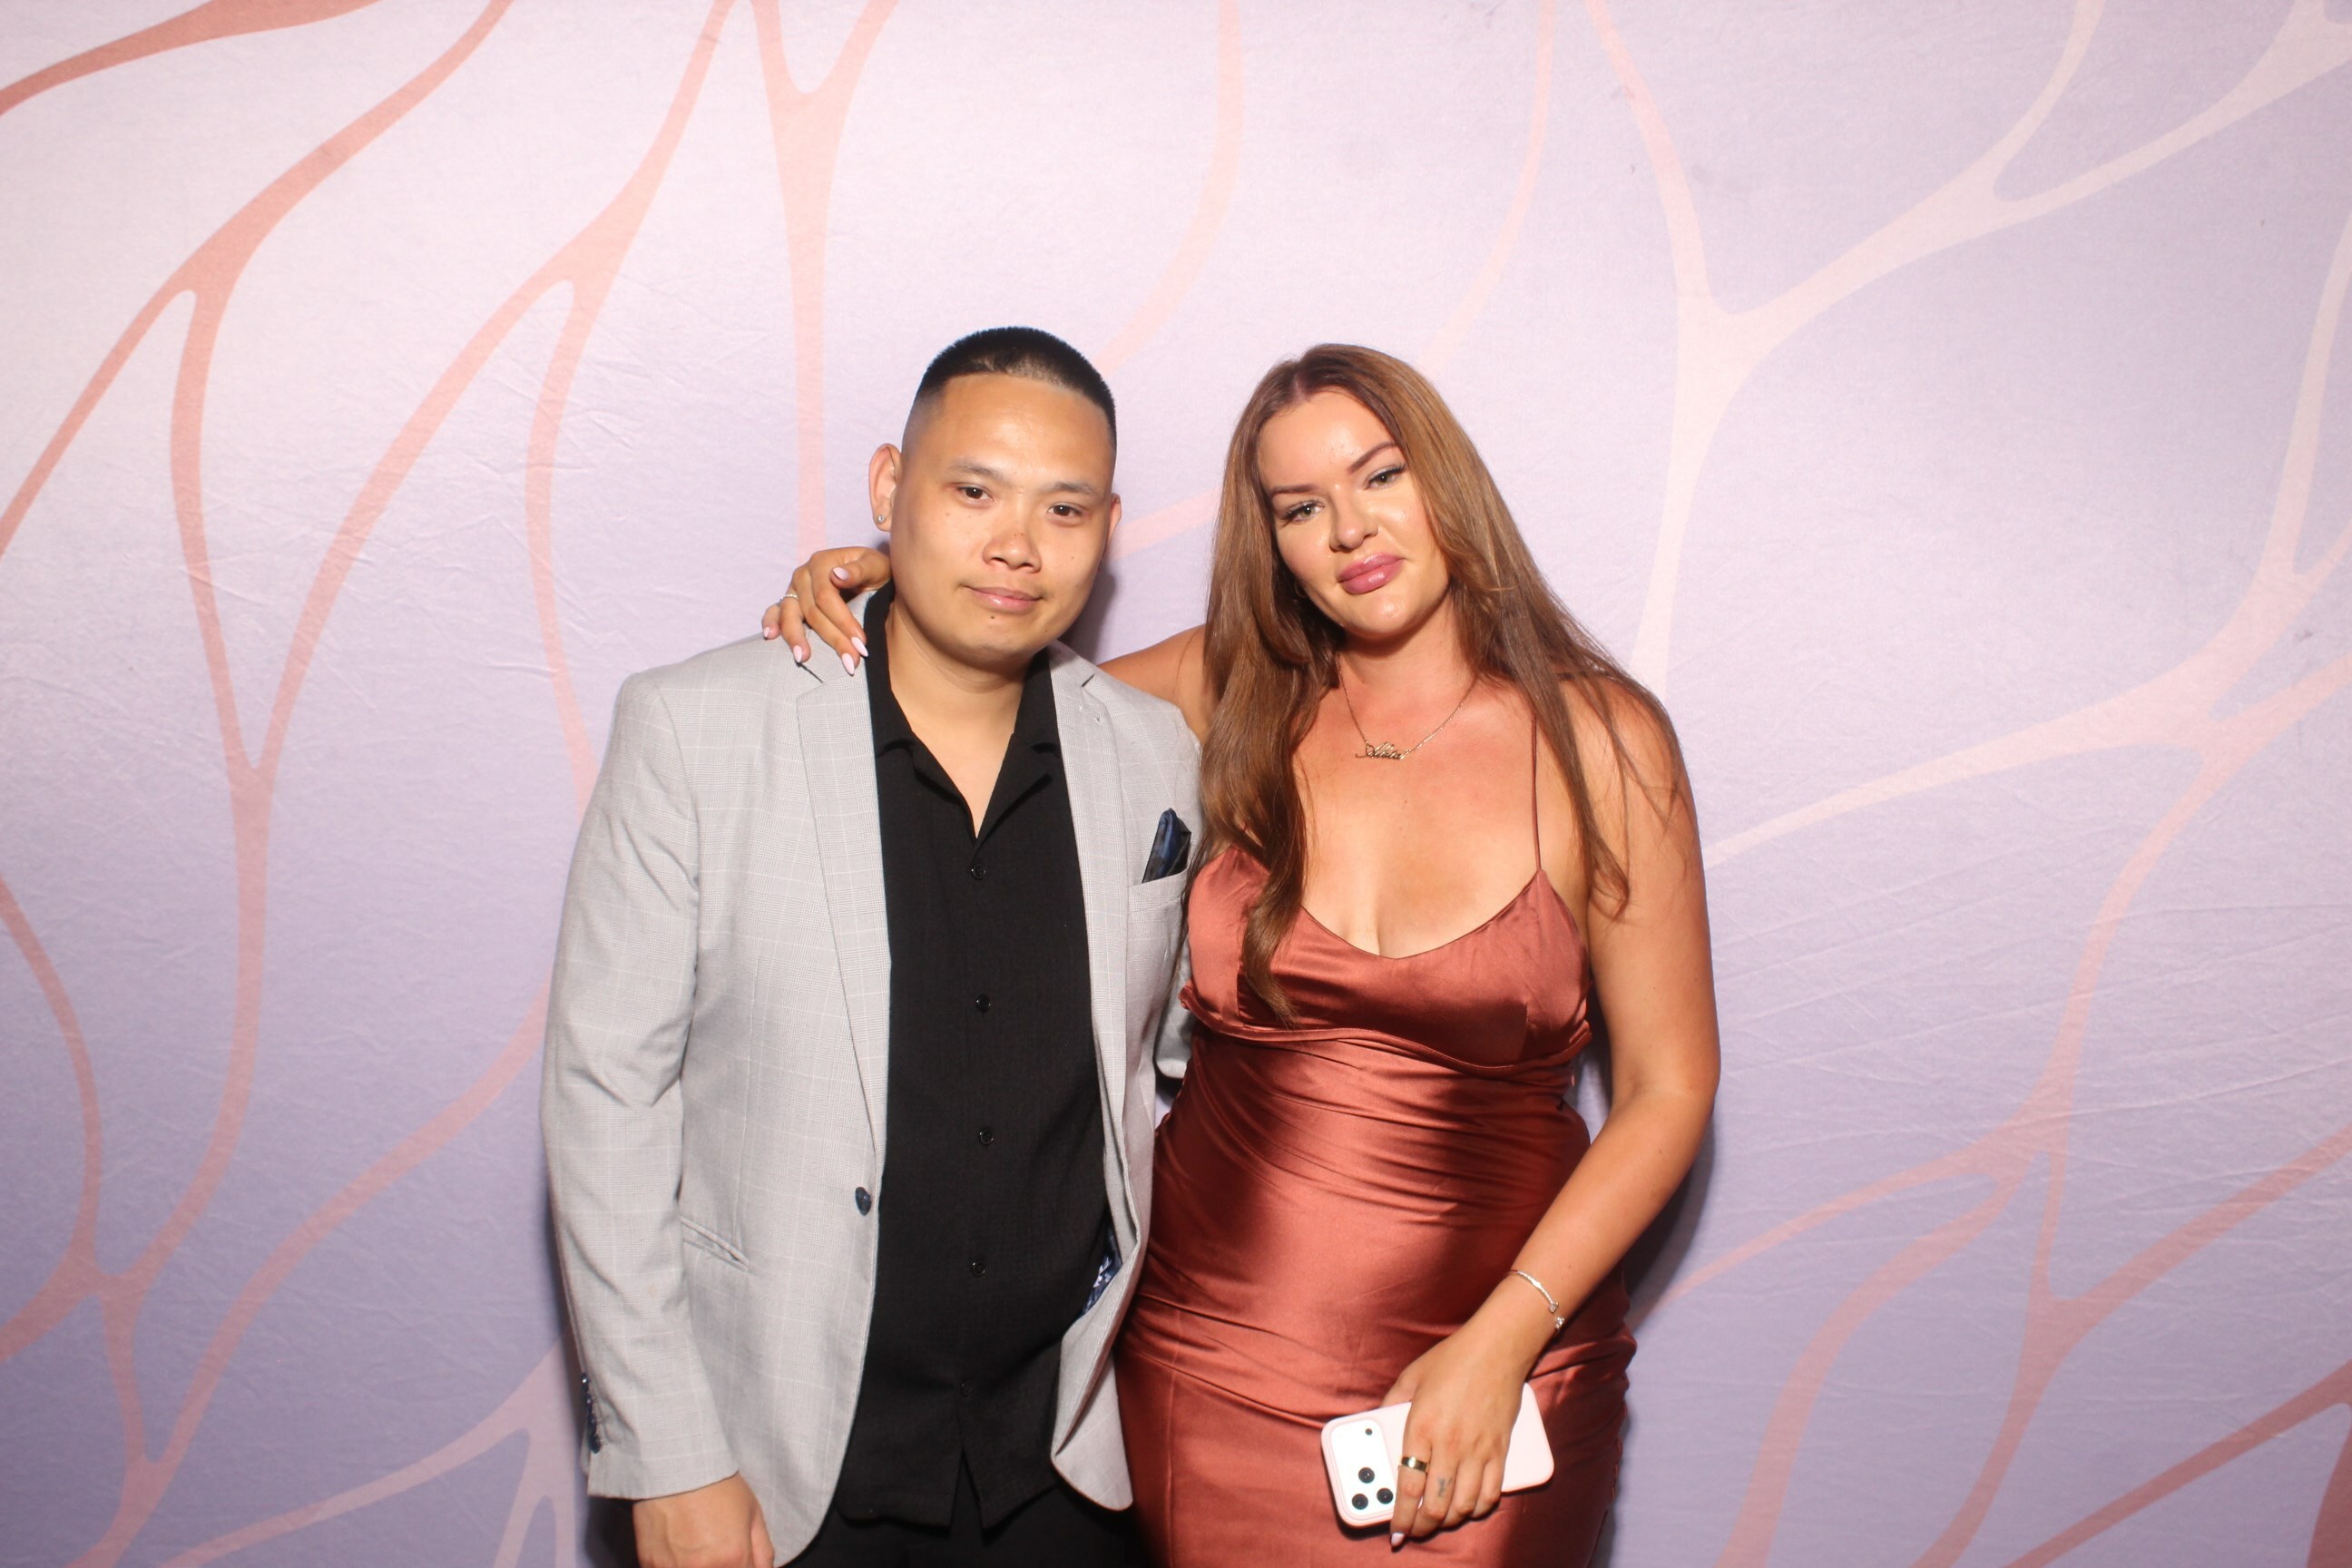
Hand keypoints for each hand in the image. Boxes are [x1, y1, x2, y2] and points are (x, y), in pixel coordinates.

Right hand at [632, 1473, 774, 1567]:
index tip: (737, 1558)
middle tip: (717, 1549)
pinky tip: (679, 1548)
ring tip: (698, 1547)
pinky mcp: (650, 1564)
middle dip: (723, 1565)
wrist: (675, 1464)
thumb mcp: (753, 1513)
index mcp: (733, 1557)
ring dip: (698, 1566)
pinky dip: (676, 1565)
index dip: (743, 1567)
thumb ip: (763, 1551)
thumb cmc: (716, 1484)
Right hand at [760, 545, 889, 669]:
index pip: (827, 597)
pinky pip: (774, 611)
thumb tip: (837, 575)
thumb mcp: (876, 566)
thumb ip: (859, 570)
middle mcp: (804, 574)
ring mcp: (794, 588)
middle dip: (832, 638)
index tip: (861, 644)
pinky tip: (770, 637)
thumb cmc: (875, 571)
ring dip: (795, 637)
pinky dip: (770, 623)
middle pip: (811, 611)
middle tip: (851, 662)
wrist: (871, 574)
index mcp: (822, 563)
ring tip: (803, 658)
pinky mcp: (789, 601)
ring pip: (790, 614)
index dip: (843, 621)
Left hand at [1382, 1285, 1553, 1545]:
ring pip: (1464, 1506)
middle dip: (1423, 1526)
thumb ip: (1391, 1403)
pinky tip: (1469, 1507)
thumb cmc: (1453, 1359)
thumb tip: (1377, 1421)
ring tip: (1438, 1519)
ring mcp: (1479, 1450)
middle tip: (1415, 1529)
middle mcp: (1450, 1445)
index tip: (1395, 1531)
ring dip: (1449, 1520)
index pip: (1409, 1487)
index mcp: (1421, 1428)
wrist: (1497, 1348)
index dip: (1401, 1517)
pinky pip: (1492, 1493)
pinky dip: (1479, 1508)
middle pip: (1437, 1505)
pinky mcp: (1501, 1450)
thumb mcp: (1411, 1377)